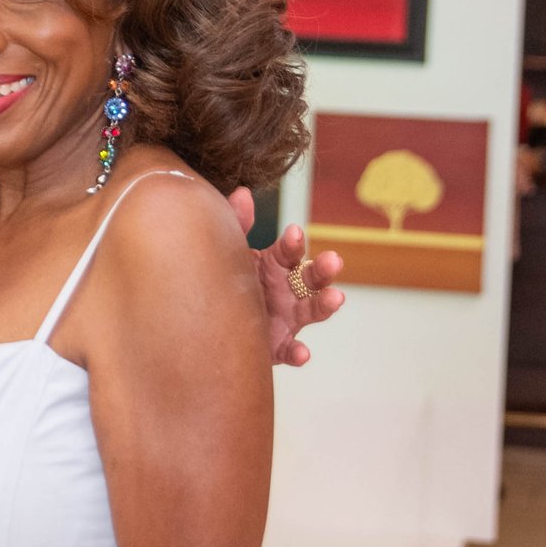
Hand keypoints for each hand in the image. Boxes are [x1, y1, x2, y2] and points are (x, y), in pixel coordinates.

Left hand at [226, 188, 343, 366]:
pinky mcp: (279, 346)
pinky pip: (291, 350)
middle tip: (332, 260)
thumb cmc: (228, 281)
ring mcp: (287, 318)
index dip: (292, 242)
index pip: (288, 251)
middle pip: (311, 278)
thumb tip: (242, 193)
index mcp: (275, 265)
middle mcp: (288, 290)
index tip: (293, 233)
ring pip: (312, 311)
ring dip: (325, 304)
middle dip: (322, 269)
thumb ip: (238, 226)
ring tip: (336, 298)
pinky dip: (298, 353)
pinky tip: (302, 353)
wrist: (209, 324)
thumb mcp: (231, 254)